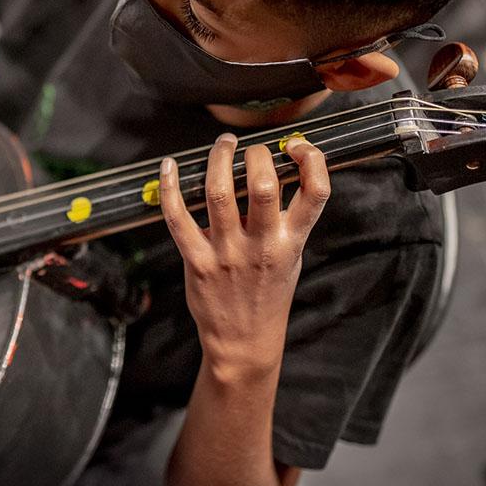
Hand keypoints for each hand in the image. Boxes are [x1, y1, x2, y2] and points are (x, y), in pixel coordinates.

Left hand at [159, 133, 330, 378]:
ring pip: (219, 192)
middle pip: (263, 185)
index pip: (316, 192)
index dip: (312, 160)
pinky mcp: (196, 260)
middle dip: (257, 154)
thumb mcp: (292, 257)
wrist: (244, 341)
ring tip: (222, 144)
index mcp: (292, 242)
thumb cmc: (268, 292)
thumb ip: (289, 220)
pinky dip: (170, 187)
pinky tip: (169, 166)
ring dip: (218, 158)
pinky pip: (178, 217)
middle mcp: (262, 245)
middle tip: (250, 148)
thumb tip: (280, 169)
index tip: (297, 146)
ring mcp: (227, 253)